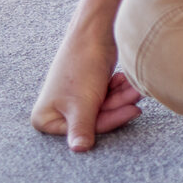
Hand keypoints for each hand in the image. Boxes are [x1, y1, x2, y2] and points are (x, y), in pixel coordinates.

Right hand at [32, 22, 143, 150]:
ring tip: (134, 84)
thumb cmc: (82, 67)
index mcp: (46, 118)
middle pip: (96, 119)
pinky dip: (119, 89)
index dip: (111, 120)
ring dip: (122, 96)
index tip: (133, 110)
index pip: (85, 130)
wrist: (94, 32)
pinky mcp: (86, 89)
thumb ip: (82, 128)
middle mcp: (57, 111)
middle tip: (136, 93)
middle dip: (118, 105)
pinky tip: (125, 78)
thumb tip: (79, 150)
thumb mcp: (82, 103)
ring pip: (105, 107)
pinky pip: (107, 97)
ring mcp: (72, 99)